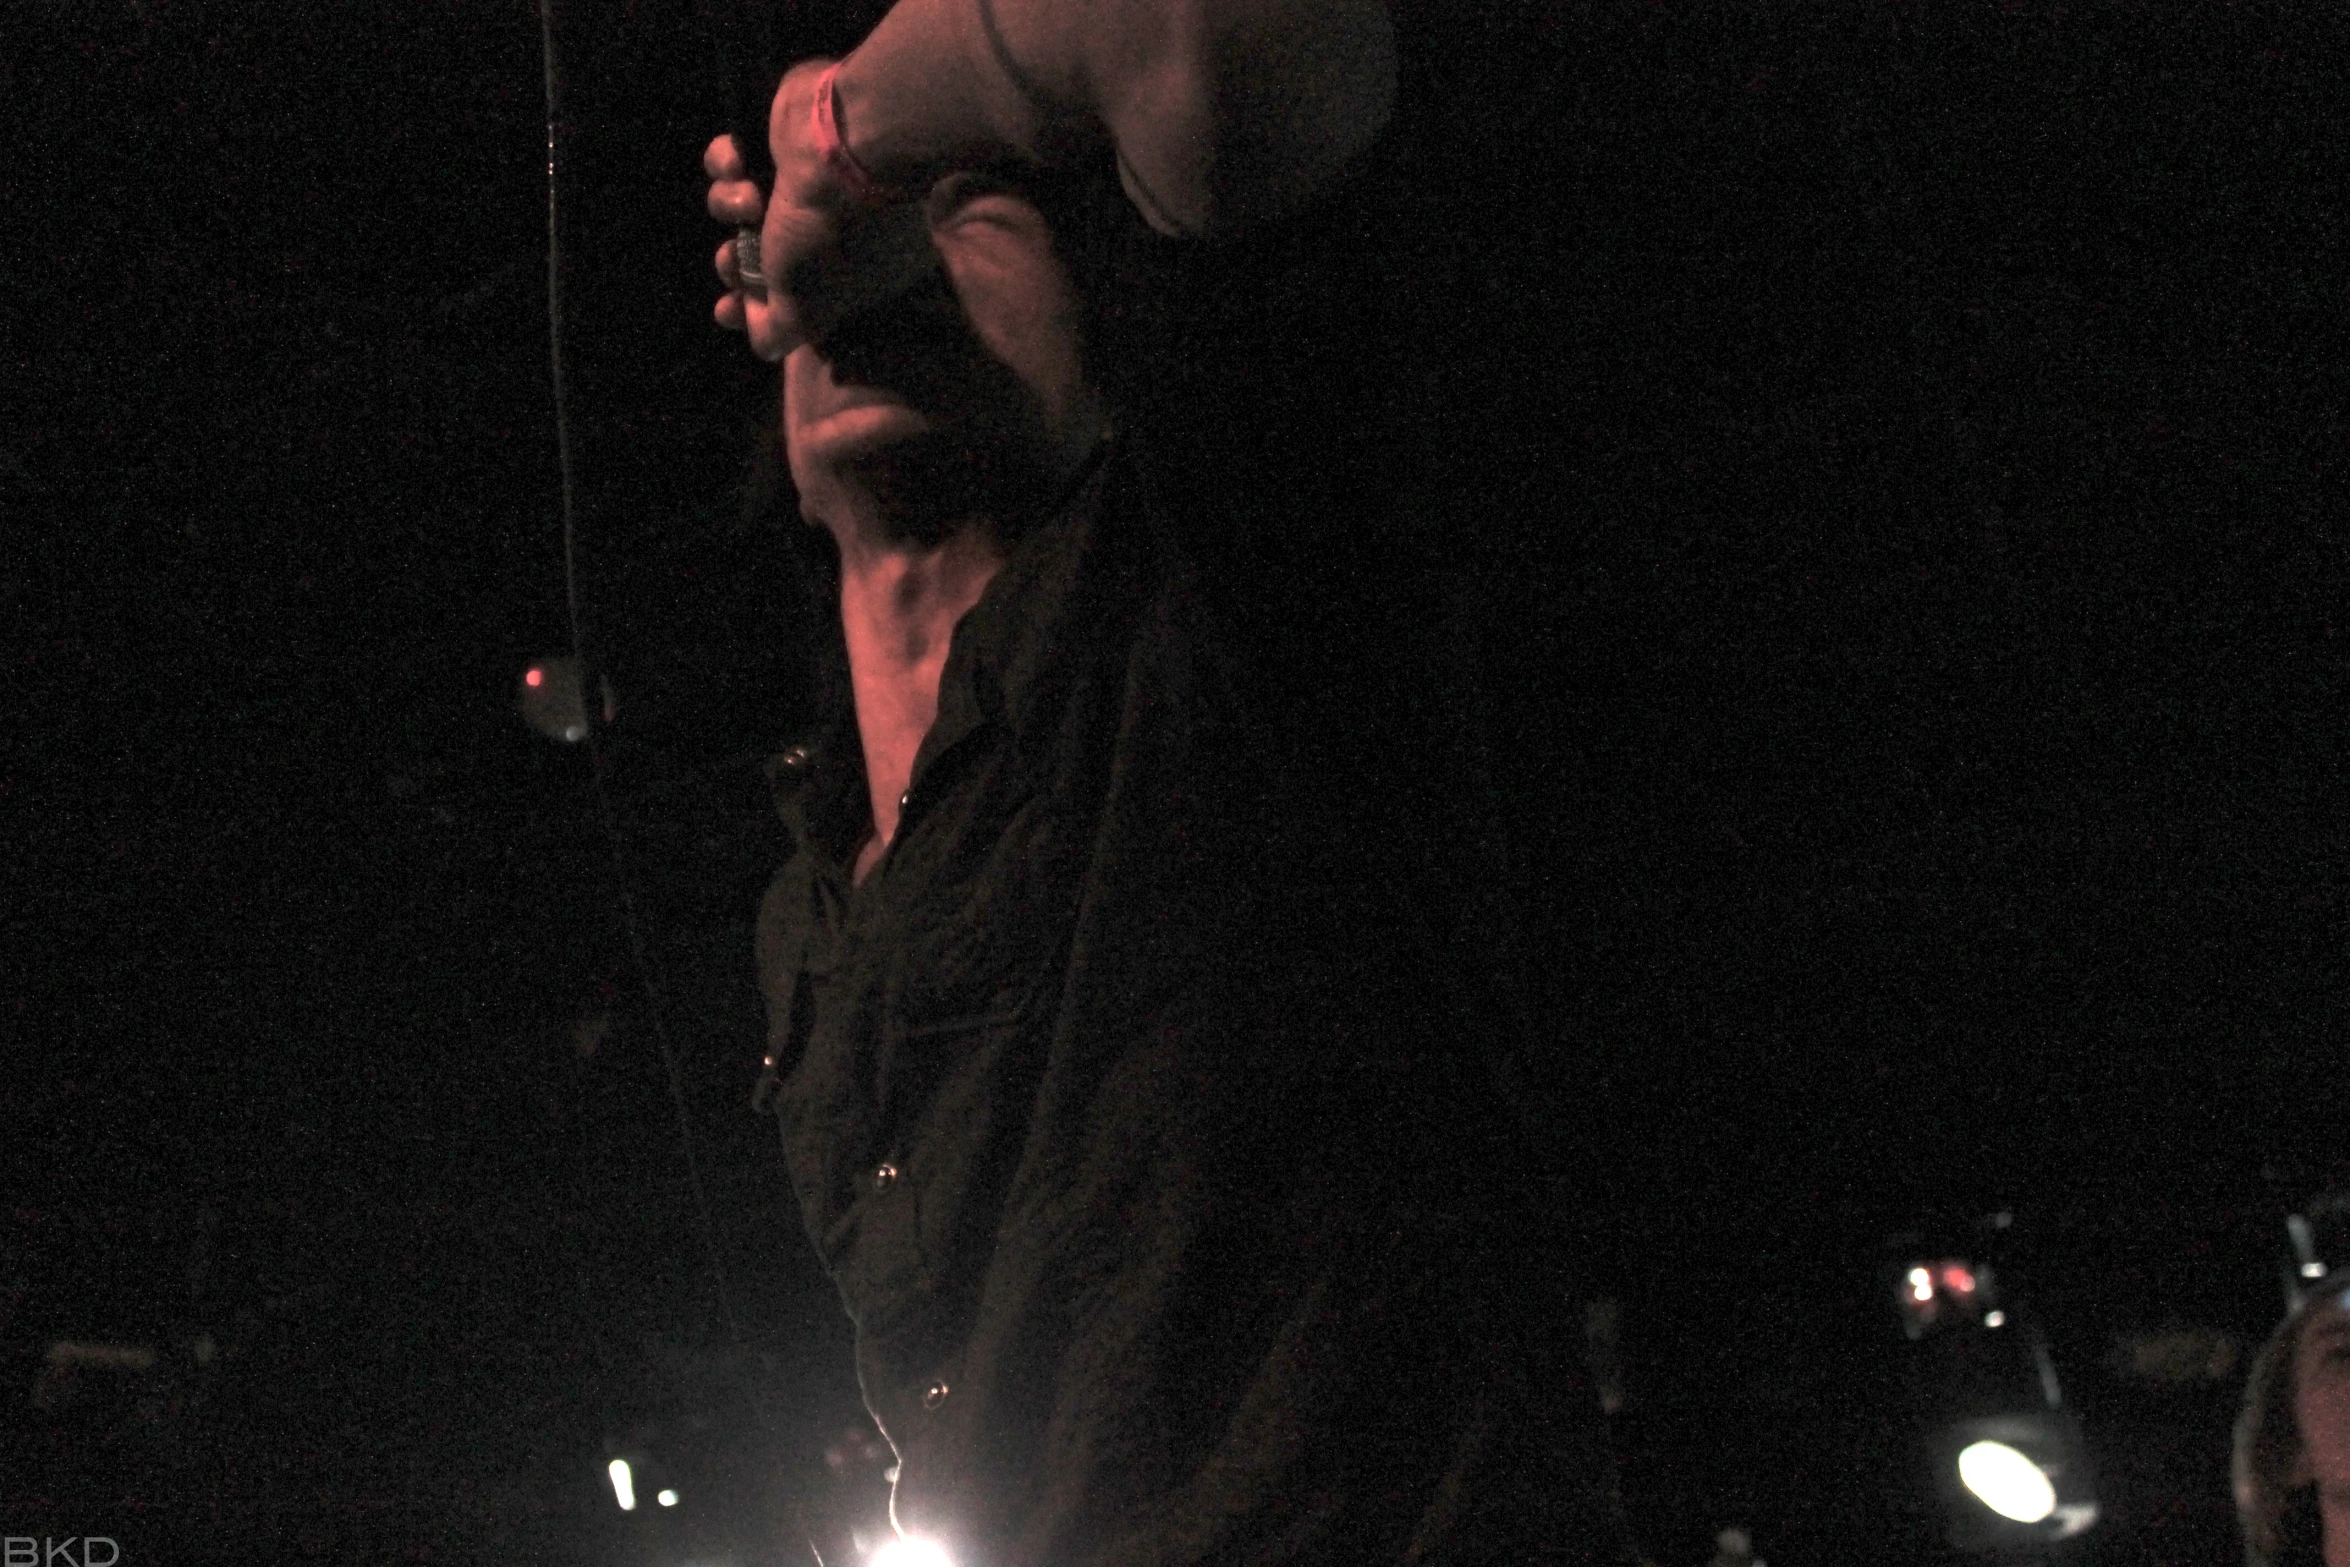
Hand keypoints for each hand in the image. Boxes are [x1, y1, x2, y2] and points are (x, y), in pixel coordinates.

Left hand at [706, 60, 937, 361]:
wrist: (843, 142)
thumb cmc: (831, 235)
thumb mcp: (807, 310)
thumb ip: (782, 334)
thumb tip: (765, 345)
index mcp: (857, 269)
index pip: (801, 299)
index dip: (757, 309)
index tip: (727, 310)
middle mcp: (838, 225)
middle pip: (766, 255)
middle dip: (737, 262)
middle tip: (730, 259)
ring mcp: (811, 180)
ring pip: (746, 208)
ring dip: (731, 209)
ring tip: (748, 203)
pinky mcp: (784, 138)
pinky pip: (737, 157)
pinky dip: (728, 164)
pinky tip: (738, 166)